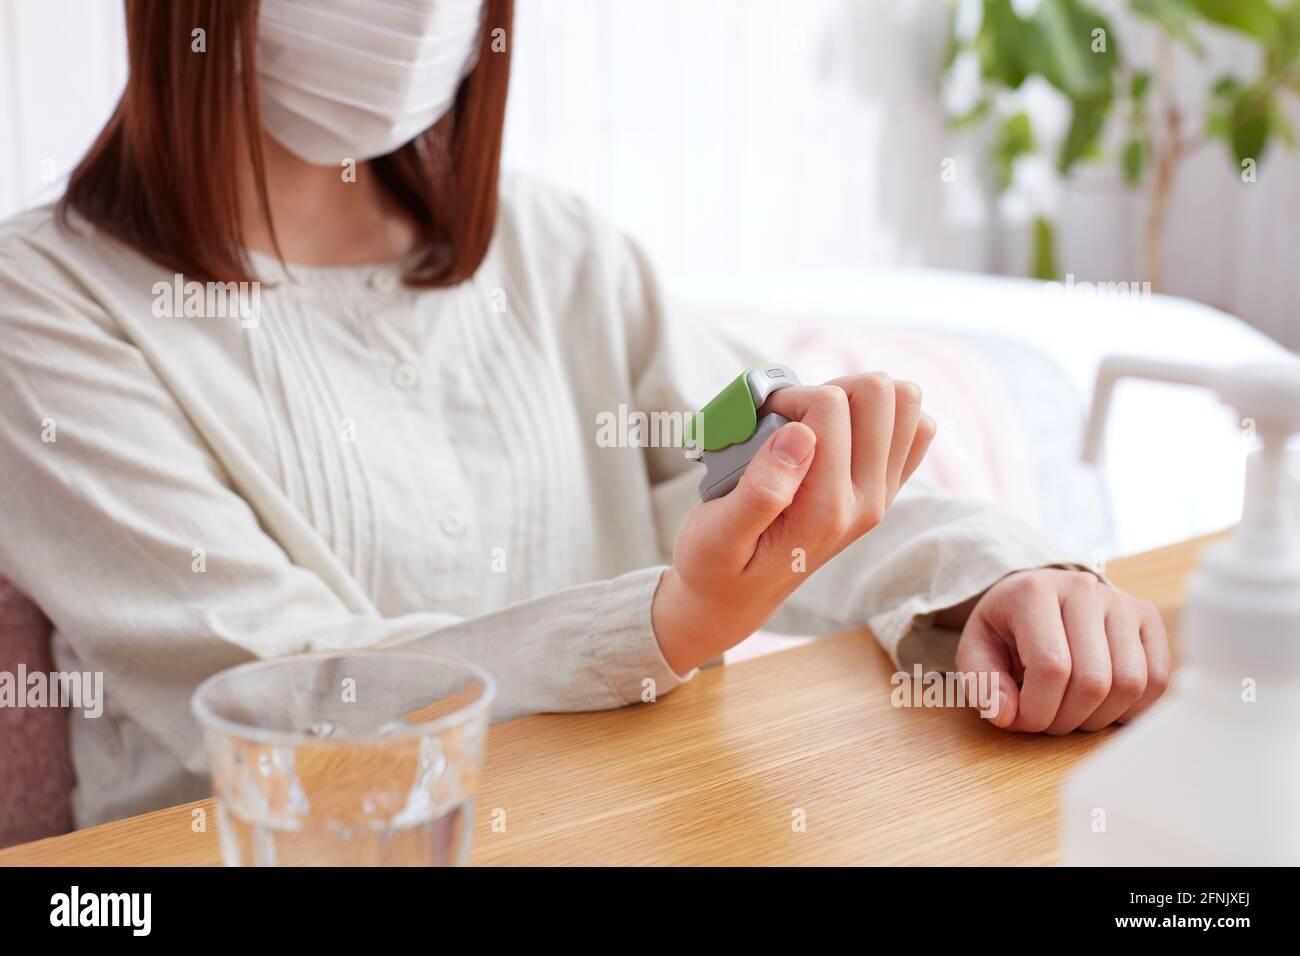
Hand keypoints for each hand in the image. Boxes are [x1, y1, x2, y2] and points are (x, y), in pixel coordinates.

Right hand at [653, 374, 934, 673]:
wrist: (733, 599)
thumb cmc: (715, 563)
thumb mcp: (718, 534)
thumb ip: (760, 489)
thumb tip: (802, 434)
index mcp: (825, 509)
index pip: (831, 407)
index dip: (788, 398)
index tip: (759, 424)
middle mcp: (866, 502)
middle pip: (880, 394)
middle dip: (828, 389)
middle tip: (790, 419)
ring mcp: (881, 496)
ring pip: (905, 403)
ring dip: (856, 398)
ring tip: (816, 422)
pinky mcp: (884, 490)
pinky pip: (914, 431)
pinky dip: (879, 416)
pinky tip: (839, 432)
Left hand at [954, 568, 1169, 732]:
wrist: (1037, 595)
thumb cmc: (1006, 627)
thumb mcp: (977, 649)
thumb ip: (982, 683)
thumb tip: (1006, 715)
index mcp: (1034, 591)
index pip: (1050, 667)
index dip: (1036, 710)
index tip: (1019, 719)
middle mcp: (1084, 590)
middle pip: (1093, 680)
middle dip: (1066, 719)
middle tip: (1046, 720)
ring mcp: (1121, 602)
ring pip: (1130, 683)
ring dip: (1099, 718)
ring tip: (1072, 713)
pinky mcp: (1148, 619)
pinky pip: (1157, 680)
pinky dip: (1131, 709)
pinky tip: (1102, 707)